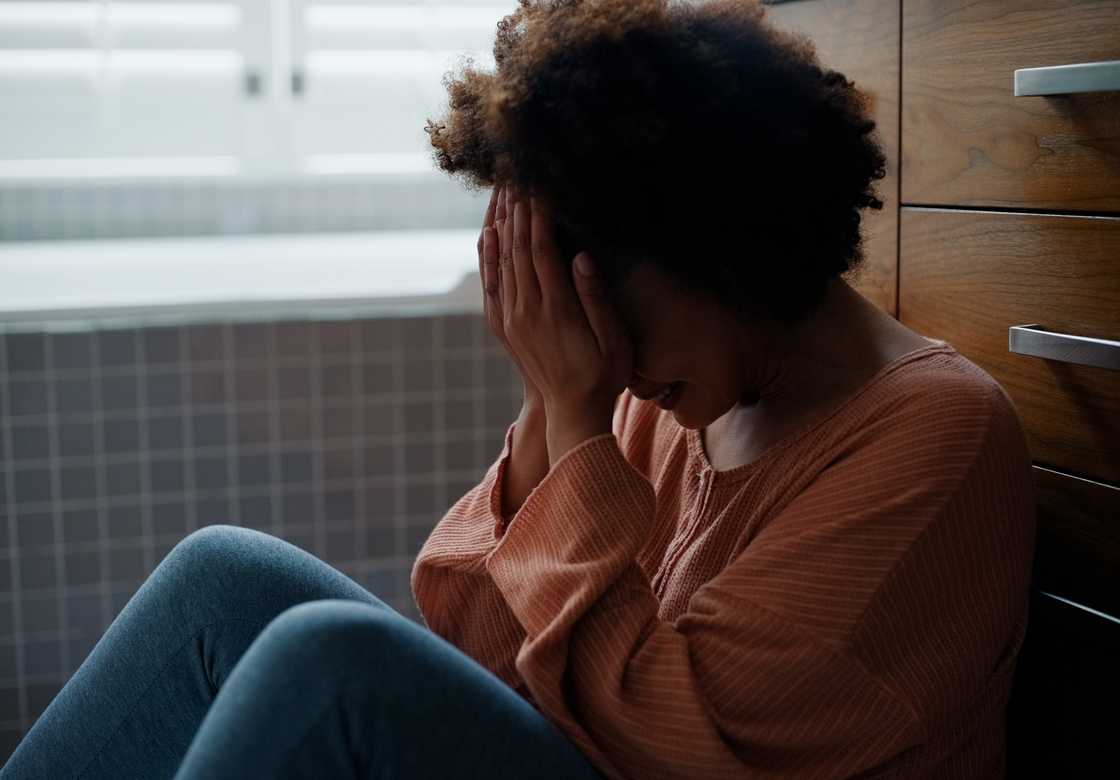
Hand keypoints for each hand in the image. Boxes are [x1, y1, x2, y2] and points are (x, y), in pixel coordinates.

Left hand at [497, 186, 633, 461]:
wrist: (571, 413)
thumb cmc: (604, 376)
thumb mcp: (615, 340)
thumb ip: (597, 298)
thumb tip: (580, 256)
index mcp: (556, 309)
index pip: (541, 248)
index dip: (538, 211)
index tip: (538, 179)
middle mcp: (527, 310)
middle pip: (515, 247)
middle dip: (516, 205)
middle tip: (515, 170)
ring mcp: (511, 319)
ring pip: (499, 259)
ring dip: (499, 221)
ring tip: (500, 188)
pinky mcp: (504, 326)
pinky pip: (490, 282)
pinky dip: (487, 253)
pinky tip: (487, 231)